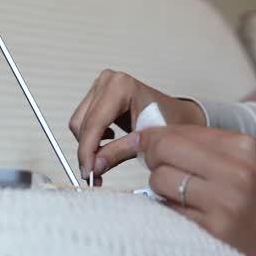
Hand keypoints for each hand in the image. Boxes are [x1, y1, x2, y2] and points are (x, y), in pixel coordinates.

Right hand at [68, 69, 205, 182]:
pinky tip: (107, 144)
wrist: (176, 114)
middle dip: (87, 152)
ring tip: (103, 161)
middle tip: (95, 174)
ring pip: (79, 123)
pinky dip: (90, 138)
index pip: (94, 123)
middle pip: (83, 124)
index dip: (87, 151)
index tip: (87, 172)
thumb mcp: (145, 140)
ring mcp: (101, 86)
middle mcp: (108, 81)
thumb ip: (117, 153)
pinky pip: (83, 120)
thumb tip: (95, 167)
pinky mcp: (98, 95)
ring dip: (87, 146)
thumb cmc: (168, 121)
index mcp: (122, 86)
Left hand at [135, 126, 255, 255]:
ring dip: (161, 187)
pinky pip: (169, 212)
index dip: (154, 137)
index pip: (178, 132)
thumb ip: (205, 143)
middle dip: (153, 157)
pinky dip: (170, 209)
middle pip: (164, 152)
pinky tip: (188, 211)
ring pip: (159, 182)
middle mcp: (235, 173)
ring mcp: (223, 204)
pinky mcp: (212, 232)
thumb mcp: (247, 158)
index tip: (145, 142)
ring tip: (181, 192)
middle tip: (159, 165)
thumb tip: (151, 135)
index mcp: (243, 147)